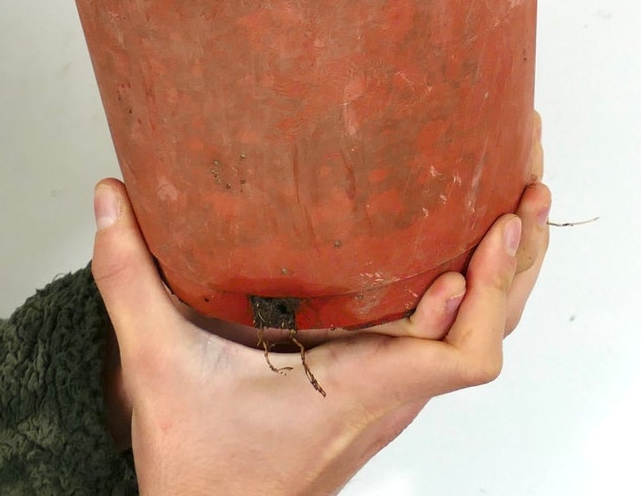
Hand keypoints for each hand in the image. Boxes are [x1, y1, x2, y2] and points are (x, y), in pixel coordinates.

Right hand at [92, 121, 549, 495]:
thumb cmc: (201, 470)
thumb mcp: (158, 368)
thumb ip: (132, 281)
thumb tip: (112, 198)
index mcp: (363, 387)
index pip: (464, 356)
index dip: (492, 291)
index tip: (495, 228)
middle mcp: (394, 388)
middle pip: (493, 327)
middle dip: (519, 251)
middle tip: (528, 175)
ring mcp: (395, 388)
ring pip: (479, 331)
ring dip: (508, 267)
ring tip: (520, 195)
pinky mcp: (385, 383)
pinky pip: (451, 334)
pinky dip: (475, 287)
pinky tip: (470, 245)